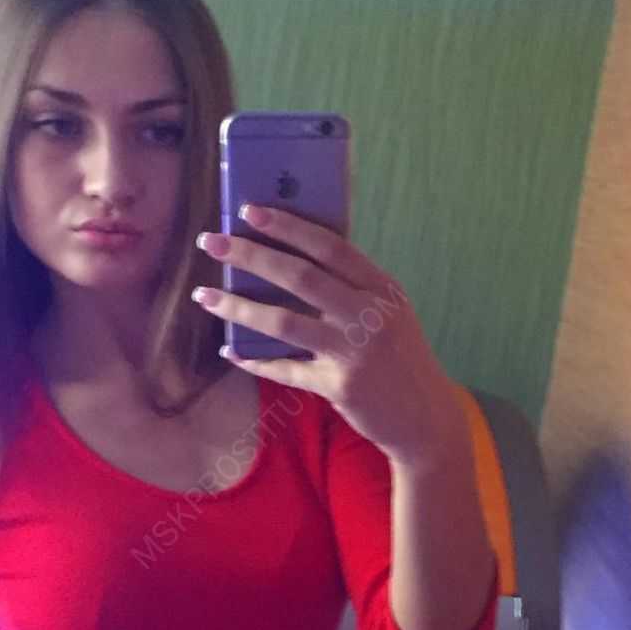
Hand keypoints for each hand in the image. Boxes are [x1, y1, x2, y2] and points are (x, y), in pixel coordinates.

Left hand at [193, 204, 466, 469]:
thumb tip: (287, 258)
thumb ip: (349, 288)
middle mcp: (370, 315)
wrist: (426, 418)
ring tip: (204, 295)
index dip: (287, 226)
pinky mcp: (340, 387)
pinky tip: (230, 349)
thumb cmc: (398, 356)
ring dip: (238, 307)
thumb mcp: (387, 312)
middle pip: (300, 277)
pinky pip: (285, 370)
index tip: (248, 211)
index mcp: (381, 288)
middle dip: (250, 255)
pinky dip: (254, 360)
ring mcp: (355, 353)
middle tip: (210, 242)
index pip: (330, 246)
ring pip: (283, 323)